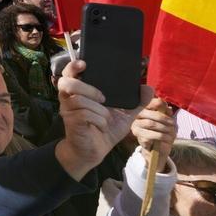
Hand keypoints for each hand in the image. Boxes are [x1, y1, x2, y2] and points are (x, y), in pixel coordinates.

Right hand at [55, 60, 151, 180]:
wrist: (95, 151)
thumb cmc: (105, 129)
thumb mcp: (124, 115)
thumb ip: (136, 102)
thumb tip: (148, 88)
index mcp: (80, 92)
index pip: (69, 73)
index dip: (73, 66)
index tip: (84, 64)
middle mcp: (69, 99)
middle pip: (67, 83)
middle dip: (87, 88)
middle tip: (103, 98)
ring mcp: (68, 111)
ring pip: (79, 100)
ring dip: (98, 109)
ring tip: (105, 117)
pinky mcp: (72, 123)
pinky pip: (85, 115)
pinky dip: (99, 120)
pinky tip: (102, 126)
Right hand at [131, 97, 175, 160]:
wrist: (159, 150)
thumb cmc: (163, 132)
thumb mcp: (167, 122)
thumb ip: (167, 113)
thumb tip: (168, 107)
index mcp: (142, 111)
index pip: (146, 103)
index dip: (156, 104)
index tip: (167, 109)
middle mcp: (136, 118)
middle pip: (148, 113)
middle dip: (163, 118)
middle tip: (173, 123)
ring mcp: (136, 128)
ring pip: (150, 124)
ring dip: (164, 127)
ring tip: (172, 132)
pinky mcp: (140, 138)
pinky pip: (152, 135)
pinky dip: (163, 136)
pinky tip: (168, 138)